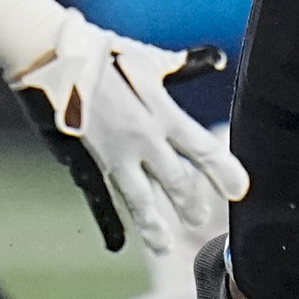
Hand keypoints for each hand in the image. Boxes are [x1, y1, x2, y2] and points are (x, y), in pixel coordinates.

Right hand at [7, 26, 245, 253]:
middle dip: (192, 203)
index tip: (240, 189)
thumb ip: (182, 66)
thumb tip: (216, 59)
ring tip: (165, 244)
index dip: (224, 171)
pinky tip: (118, 242)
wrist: (59, 61)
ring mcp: (116, 155)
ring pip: (142, 198)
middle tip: (201, 218)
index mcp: (164, 113)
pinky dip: (112, 222)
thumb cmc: (106, 55)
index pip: (203, 150)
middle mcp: (145, 139)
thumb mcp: (149, 59)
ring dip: (156, 223)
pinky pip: (104, 199)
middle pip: (177, 181)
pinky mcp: (89, 162)